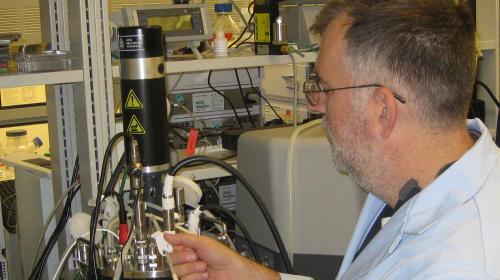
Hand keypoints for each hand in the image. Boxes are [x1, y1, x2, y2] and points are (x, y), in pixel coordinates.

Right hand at [164, 233, 279, 279]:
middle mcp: (187, 259)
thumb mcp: (202, 242)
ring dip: (193, 268)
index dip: (177, 249)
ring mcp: (189, 270)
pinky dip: (196, 276)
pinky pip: (184, 279)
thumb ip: (183, 238)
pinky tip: (204, 274)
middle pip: (172, 260)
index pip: (172, 248)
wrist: (231, 271)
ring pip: (178, 271)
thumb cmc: (222, 255)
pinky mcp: (192, 279)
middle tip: (196, 256)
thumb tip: (167, 234)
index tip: (184, 248)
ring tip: (204, 266)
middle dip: (185, 258)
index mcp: (189, 247)